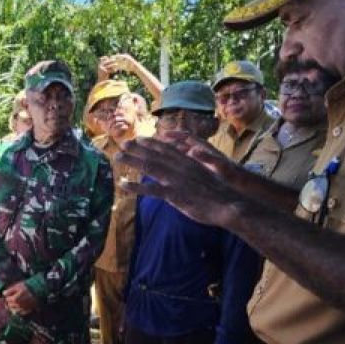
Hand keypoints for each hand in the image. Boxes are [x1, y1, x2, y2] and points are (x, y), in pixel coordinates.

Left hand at [2, 281, 38, 315]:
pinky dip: (18, 310)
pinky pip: (20, 312)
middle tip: (13, 297)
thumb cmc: (27, 287)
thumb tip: (3, 293)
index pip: (7, 299)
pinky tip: (19, 306)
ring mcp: (23, 308)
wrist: (38, 290)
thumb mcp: (17, 286)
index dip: (8, 296)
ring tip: (16, 302)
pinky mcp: (27, 310)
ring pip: (14, 310)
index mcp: (15, 299)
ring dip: (13, 306)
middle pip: (10, 305)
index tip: (10, 294)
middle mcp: (18, 305)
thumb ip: (10, 290)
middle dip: (10, 301)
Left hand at [117, 136, 242, 227]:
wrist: (227, 204)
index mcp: (188, 162)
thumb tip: (184, 171)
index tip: (140, 138)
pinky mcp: (174, 194)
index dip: (152, 143)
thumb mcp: (205, 176)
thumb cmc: (218, 193)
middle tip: (123, 143)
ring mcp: (176, 179)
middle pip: (155, 154)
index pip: (167, 149)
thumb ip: (191, 172)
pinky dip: (135, 187)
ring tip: (117, 157)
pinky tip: (123, 184)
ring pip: (149, 166)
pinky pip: (151, 189)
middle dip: (137, 148)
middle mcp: (180, 167)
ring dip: (132, 161)